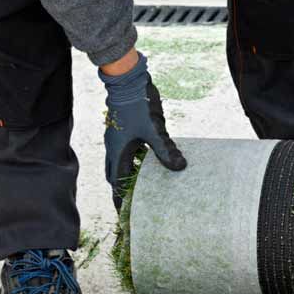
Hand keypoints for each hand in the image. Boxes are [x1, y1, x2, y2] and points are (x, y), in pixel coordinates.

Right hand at [97, 50, 185, 206]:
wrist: (128, 79)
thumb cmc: (138, 103)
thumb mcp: (155, 130)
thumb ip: (166, 150)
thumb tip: (180, 169)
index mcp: (117, 150)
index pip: (116, 182)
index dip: (120, 198)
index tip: (124, 214)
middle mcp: (113, 146)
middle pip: (114, 175)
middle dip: (121, 190)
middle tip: (133, 203)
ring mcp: (116, 137)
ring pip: (119, 162)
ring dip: (128, 175)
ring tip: (142, 186)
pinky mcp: (122, 129)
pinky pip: (125, 151)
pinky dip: (134, 160)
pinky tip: (149, 162)